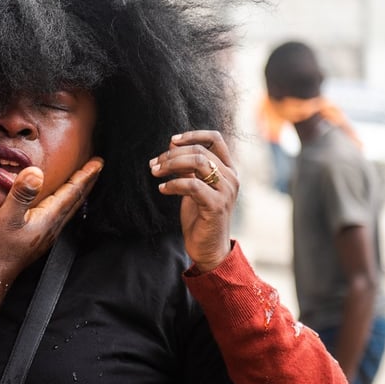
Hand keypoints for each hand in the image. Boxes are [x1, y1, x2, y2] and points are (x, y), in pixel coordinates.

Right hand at [0, 157, 103, 284]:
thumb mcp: (6, 217)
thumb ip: (21, 194)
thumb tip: (36, 172)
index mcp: (48, 219)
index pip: (72, 193)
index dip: (85, 176)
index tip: (98, 162)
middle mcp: (50, 227)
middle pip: (74, 200)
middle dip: (86, 182)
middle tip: (97, 167)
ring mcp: (43, 234)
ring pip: (67, 208)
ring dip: (76, 192)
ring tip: (81, 181)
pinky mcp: (34, 238)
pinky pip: (56, 214)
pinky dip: (62, 202)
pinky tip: (54, 202)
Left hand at [149, 130, 238, 271]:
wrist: (208, 248)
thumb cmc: (200, 217)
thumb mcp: (193, 186)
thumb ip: (187, 166)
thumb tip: (173, 142)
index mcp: (227, 170)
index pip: (215, 139)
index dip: (193, 135)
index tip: (172, 141)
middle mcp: (231, 178)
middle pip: (200, 151)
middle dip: (172, 155)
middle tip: (154, 164)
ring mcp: (226, 191)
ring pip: (197, 163)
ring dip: (171, 165)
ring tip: (155, 173)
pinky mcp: (216, 205)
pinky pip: (192, 185)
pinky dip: (173, 184)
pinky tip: (162, 189)